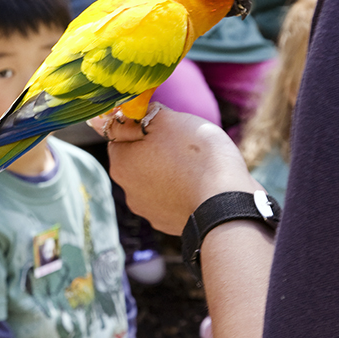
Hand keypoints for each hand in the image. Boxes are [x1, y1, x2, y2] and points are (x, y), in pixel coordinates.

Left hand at [88, 104, 262, 234]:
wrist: (227, 203)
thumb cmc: (196, 155)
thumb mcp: (164, 120)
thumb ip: (134, 115)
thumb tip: (111, 115)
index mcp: (120, 163)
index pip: (120, 135)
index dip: (142, 125)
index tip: (165, 126)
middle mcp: (127, 190)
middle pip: (137, 158)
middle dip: (156, 149)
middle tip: (183, 144)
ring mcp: (148, 210)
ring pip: (155, 178)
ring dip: (169, 170)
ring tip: (195, 166)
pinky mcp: (168, 222)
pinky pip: (172, 198)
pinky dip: (182, 190)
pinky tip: (199, 184)